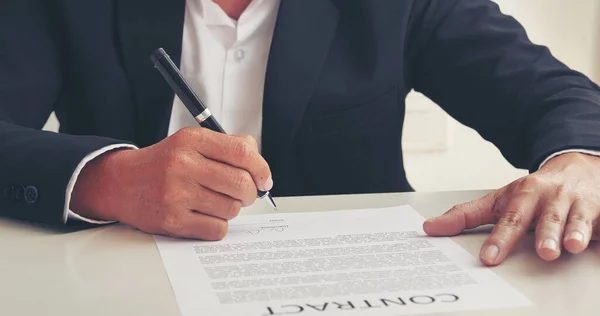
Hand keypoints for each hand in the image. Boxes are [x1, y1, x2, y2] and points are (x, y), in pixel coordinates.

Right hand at [70, 127, 272, 239]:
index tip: (264, 179)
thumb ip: (226, 147)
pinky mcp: (171, 220)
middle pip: (241, 183)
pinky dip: (217, 225)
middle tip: (243, 194)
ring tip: (215, 202)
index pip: (242, 152)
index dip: (261, 168)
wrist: (120, 183)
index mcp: (192, 141)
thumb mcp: (190, 143)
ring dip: (230, 209)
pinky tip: (204, 216)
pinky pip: (216, 229)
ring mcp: (176, 194)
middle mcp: (183, 165)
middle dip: (249, 193)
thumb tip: (260, 168)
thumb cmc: (163, 164)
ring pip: (231, 209)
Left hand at [423, 152, 599, 265]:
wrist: (578, 167)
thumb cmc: (533, 191)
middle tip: (543, 253)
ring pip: (576, 218)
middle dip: (545, 234)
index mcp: (522, 195)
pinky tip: (595, 239)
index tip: (488, 258)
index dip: (499, 240)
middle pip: (546, 217)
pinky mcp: (599, 209)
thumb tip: (429, 228)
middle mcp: (549, 197)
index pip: (509, 220)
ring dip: (574, 231)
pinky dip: (599, 229)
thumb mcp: (498, 200)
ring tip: (571, 246)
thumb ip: (466, 215)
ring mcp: (577, 203)